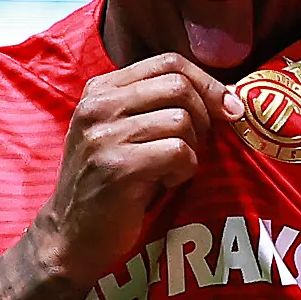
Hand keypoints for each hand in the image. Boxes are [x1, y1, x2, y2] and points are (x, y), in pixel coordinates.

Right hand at [37, 55, 231, 282]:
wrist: (71, 237)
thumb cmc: (109, 185)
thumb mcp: (124, 133)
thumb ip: (158, 106)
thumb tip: (228, 97)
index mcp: (101, 89)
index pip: (169, 62)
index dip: (207, 82)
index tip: (229, 108)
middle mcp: (99, 105)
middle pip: (179, 86)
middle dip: (204, 116)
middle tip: (198, 146)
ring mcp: (105, 135)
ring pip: (181, 120)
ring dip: (191, 149)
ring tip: (172, 170)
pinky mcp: (118, 167)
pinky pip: (178, 152)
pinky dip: (184, 171)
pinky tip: (166, 183)